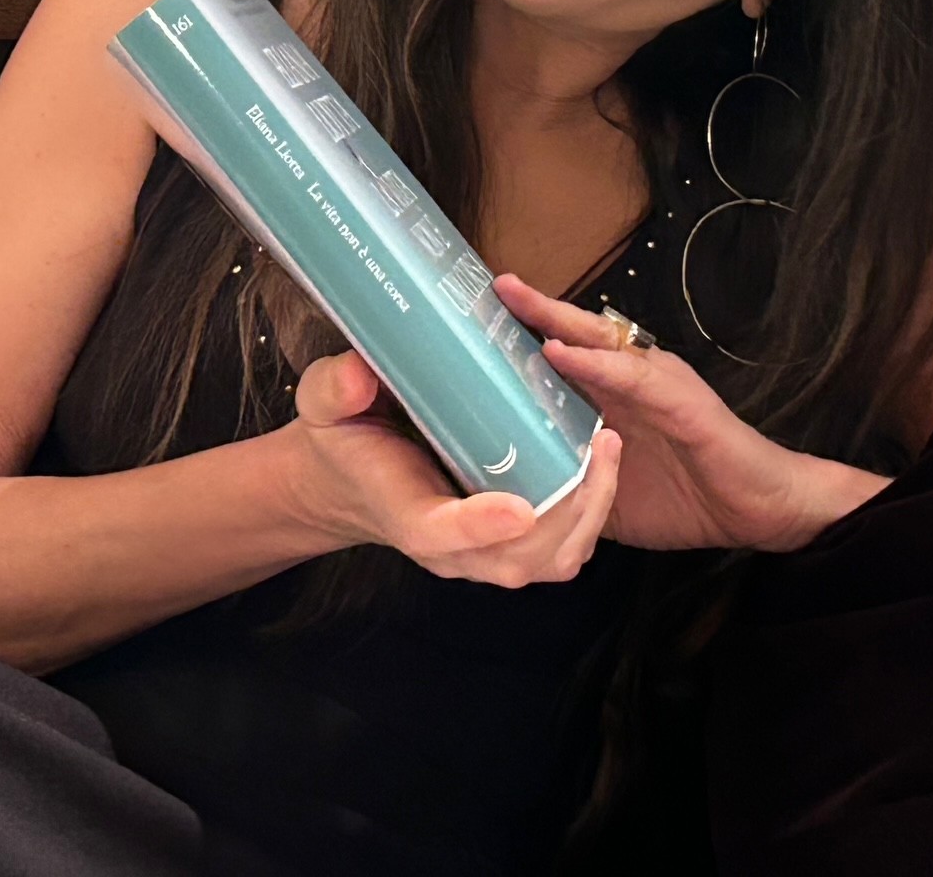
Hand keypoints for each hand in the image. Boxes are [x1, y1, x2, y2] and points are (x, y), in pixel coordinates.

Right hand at [285, 349, 622, 588]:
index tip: (517, 508)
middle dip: (568, 512)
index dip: (478, 526)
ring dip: (590, 513)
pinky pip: (563, 547)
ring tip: (608, 448)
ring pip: (552, 559)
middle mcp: (450, 547)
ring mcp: (483, 552)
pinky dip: (592, 513)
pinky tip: (602, 459)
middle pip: (518, 559)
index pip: (439, 534)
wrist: (350, 479)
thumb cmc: (345, 440)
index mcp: (404, 514)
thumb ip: (336, 390)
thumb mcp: (324, 406)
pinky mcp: (510, 542)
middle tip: (597, 448)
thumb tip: (359, 373)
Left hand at [493, 275, 887, 552]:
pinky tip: (562, 352)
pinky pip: (632, 377)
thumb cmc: (687, 498)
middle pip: (574, 335)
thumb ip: (567, 479)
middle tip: (489, 285)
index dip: (523, 338)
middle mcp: (633, 380)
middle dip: (531, 310)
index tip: (475, 319)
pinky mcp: (681, 401)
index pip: (563, 358)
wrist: (760, 512)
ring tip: (513, 300)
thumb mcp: (607, 492)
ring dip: (554, 321)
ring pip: (598, 342)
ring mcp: (658, 384)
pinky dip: (595, 363)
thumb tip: (511, 492)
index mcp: (614, 399)